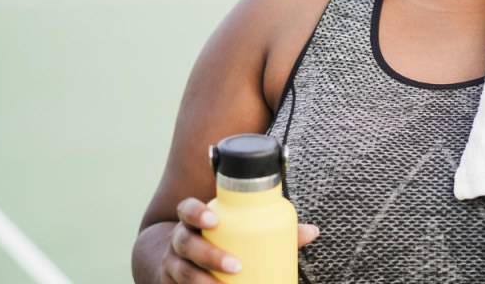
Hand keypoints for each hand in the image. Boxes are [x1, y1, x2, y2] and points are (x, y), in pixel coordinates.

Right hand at [161, 197, 319, 282]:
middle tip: (236, 265)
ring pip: (183, 272)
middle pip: (187, 244)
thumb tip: (312, 232)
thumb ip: (271, 228)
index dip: (197, 212)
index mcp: (194, 220)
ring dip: (203, 282)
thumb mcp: (237, 229)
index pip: (187, 209)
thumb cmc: (221, 238)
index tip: (215, 220)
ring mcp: (173, 264)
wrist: (183, 258)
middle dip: (209, 255)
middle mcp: (179, 240)